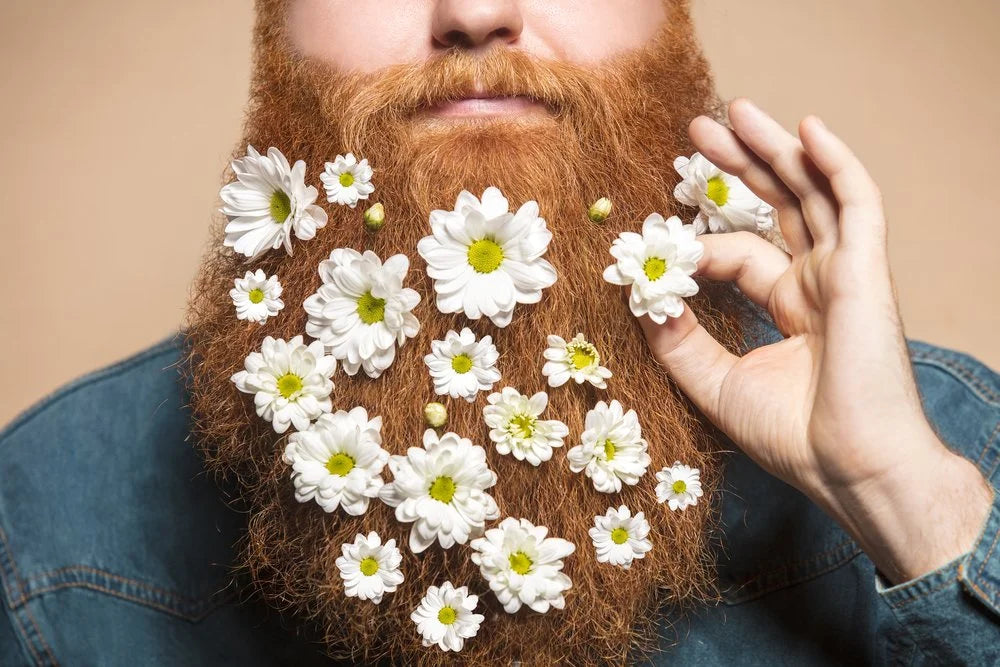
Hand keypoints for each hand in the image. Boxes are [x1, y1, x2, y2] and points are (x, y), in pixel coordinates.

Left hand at [640, 98, 991, 582]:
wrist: (852, 470)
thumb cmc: (794, 437)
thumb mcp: (715, 383)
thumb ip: (676, 340)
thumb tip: (641, 296)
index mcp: (788, 306)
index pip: (736, 253)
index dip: (695, 246)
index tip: (651, 248)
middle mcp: (817, 282)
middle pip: (776, 205)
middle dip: (738, 165)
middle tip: (697, 128)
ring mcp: (845, 273)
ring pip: (811, 191)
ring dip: (775, 149)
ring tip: (736, 110)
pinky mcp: (867, 271)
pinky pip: (855, 203)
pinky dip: (834, 163)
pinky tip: (807, 129)